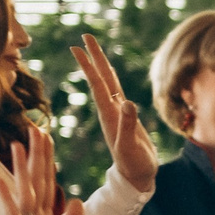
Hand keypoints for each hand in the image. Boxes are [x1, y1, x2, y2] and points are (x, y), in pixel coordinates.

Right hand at [0, 128, 83, 214]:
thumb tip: (79, 201)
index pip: (48, 185)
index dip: (48, 162)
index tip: (46, 137)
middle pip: (36, 182)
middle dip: (36, 156)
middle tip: (35, 127)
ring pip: (25, 193)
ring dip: (21, 169)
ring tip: (16, 144)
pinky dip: (7, 199)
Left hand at [74, 34, 155, 193]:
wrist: (136, 178)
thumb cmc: (135, 166)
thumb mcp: (130, 148)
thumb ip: (127, 126)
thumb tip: (127, 102)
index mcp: (109, 115)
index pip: (98, 85)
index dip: (89, 66)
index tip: (78, 48)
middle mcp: (110, 111)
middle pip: (101, 79)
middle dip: (93, 58)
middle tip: (85, 36)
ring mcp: (117, 113)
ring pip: (108, 83)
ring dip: (101, 65)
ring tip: (94, 49)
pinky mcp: (125, 117)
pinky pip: (116, 92)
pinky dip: (112, 79)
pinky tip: (109, 73)